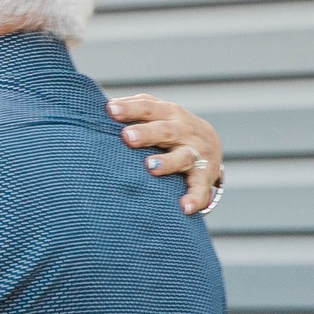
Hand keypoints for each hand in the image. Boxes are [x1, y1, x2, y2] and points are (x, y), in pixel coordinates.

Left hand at [108, 95, 223, 214]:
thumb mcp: (157, 115)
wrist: (211, 147)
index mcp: (169, 114)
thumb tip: (102, 105)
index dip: (131, 108)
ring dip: (167, 162)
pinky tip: (184, 207)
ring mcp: (197, 154)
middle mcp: (185, 131)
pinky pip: (200, 189)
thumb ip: (135, 109)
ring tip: (150, 167)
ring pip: (183, 157)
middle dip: (147, 133)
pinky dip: (194, 198)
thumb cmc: (170, 130)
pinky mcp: (204, 178)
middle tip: (127, 137)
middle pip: (165, 130)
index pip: (149, 107)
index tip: (110, 110)